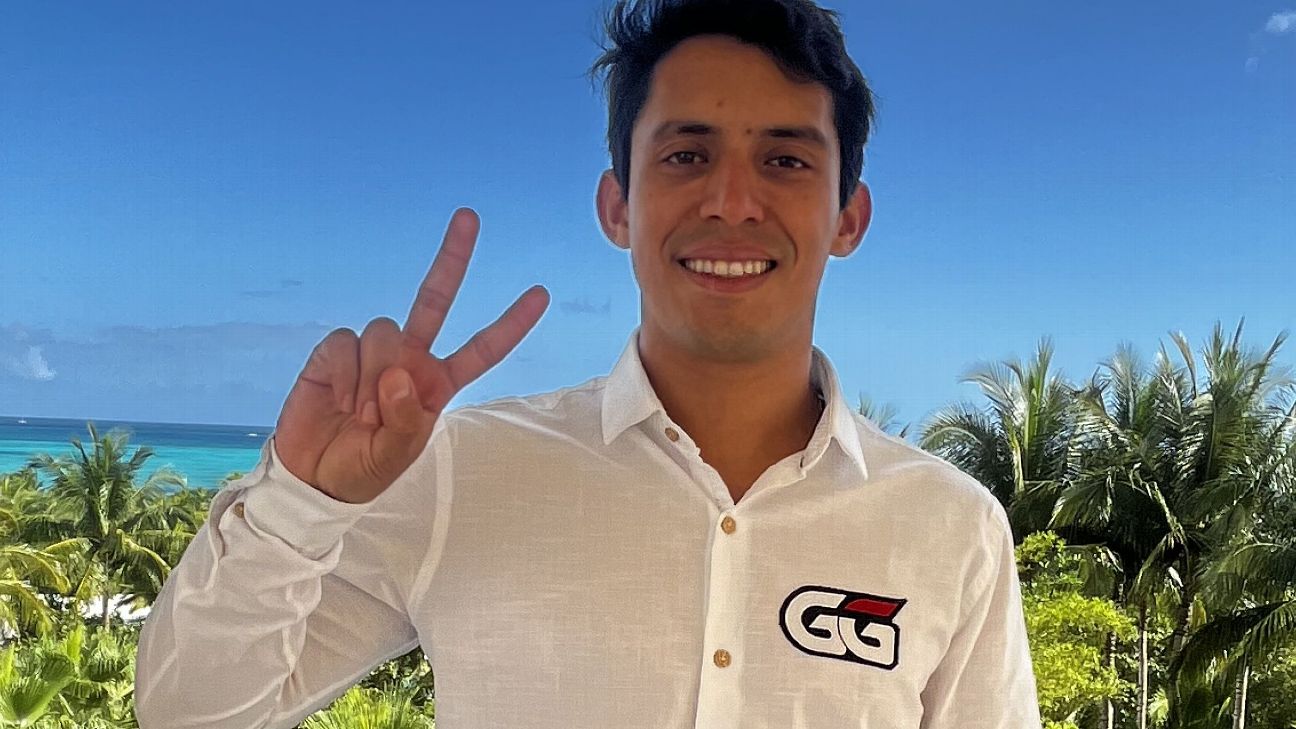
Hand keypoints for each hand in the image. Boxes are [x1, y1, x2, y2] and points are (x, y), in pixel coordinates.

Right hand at [273, 208, 548, 502]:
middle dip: (452, 258)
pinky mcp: (337, 350)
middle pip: (435, 299)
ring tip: (358, 411)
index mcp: (436, 384)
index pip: (482, 349)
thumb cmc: (364, 467)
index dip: (510, 324)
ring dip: (371, 376)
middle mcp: (410, 359)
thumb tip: (398, 374)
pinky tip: (335, 397)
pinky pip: (346, 342)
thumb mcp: (395, 455)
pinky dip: (342, 372)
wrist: (313, 473)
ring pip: (385, 331)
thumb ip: (405, 420)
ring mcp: (374, 352)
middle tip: (470, 216)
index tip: (541, 295)